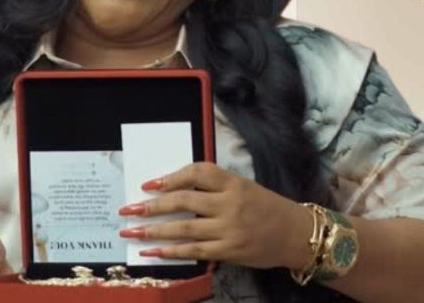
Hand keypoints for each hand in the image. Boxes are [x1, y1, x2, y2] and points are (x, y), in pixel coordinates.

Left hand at [117, 162, 312, 269]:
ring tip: (131, 231)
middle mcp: (230, 204)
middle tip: (128, 209)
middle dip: (152, 206)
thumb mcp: (244, 187)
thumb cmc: (267, 208)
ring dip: (153, 230)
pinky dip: (171, 251)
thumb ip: (214, 188)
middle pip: (184, 201)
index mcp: (233, 183)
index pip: (197, 173)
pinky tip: (153, 251)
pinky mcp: (228, 251)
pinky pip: (193, 251)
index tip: (149, 185)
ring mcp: (229, 229)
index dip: (170, 177)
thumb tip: (174, 191)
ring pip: (184, 229)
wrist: (295, 234)